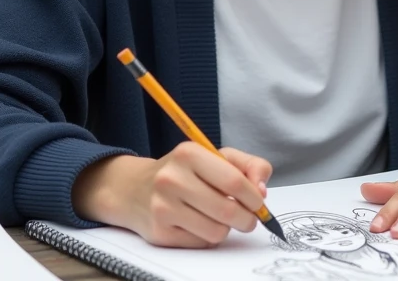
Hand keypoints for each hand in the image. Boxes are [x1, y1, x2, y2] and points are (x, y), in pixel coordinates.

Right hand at [72, 143, 272, 247]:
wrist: (135, 189)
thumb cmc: (185, 171)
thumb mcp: (216, 157)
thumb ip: (249, 166)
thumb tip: (262, 191)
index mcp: (189, 154)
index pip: (234, 182)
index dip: (254, 197)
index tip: (259, 203)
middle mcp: (172, 179)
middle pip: (228, 211)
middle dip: (248, 219)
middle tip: (249, 217)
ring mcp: (163, 207)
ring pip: (216, 231)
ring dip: (226, 229)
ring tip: (220, 217)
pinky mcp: (159, 233)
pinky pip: (200, 243)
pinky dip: (207, 236)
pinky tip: (198, 223)